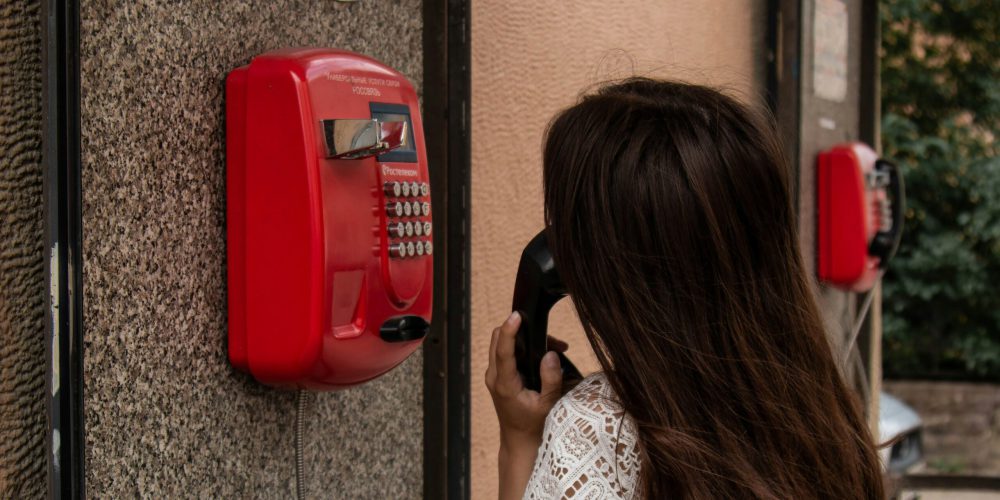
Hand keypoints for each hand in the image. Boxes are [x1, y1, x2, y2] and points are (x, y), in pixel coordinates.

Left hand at [485, 311, 564, 451]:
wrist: (519, 440)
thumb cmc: (534, 425)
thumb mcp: (548, 404)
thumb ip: (551, 379)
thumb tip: (551, 354)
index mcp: (505, 384)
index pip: (503, 351)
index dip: (509, 330)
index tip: (517, 316)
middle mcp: (494, 377)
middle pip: (497, 340)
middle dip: (520, 331)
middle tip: (549, 337)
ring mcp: (493, 376)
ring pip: (500, 343)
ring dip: (522, 338)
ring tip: (553, 346)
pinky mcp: (497, 376)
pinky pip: (504, 352)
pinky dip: (521, 346)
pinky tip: (543, 354)